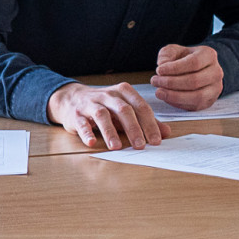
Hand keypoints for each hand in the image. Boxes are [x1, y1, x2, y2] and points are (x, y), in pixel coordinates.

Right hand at [46, 81, 168, 149]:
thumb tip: (166, 132)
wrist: (72, 98)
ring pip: (102, 115)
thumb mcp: (126, 110)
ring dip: (110, 132)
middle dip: (133, 128)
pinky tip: (91, 142)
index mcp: (124, 92)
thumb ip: (146, 120)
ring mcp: (91, 103)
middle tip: (140, 146)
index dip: (150, 124)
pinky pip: (82, 123)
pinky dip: (87, 133)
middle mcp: (108, 95)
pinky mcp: (76, 114)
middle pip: (124, 110)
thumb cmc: (105, 105)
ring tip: (117, 147)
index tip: (156, 140)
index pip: (140, 107)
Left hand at [151, 44, 223, 109]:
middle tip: (155, 81)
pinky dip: (178, 103)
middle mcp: (216, 72)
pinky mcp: (209, 102)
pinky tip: (166, 98)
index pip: (193, 63)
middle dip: (171, 82)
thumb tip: (163, 64)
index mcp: (209, 55)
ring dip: (174, 95)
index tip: (159, 70)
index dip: (175, 68)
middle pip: (194, 81)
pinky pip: (194, 106)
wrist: (198, 69)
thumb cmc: (185, 59)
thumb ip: (167, 54)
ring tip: (158, 92)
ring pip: (196, 96)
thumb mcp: (175, 51)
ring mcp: (214, 89)